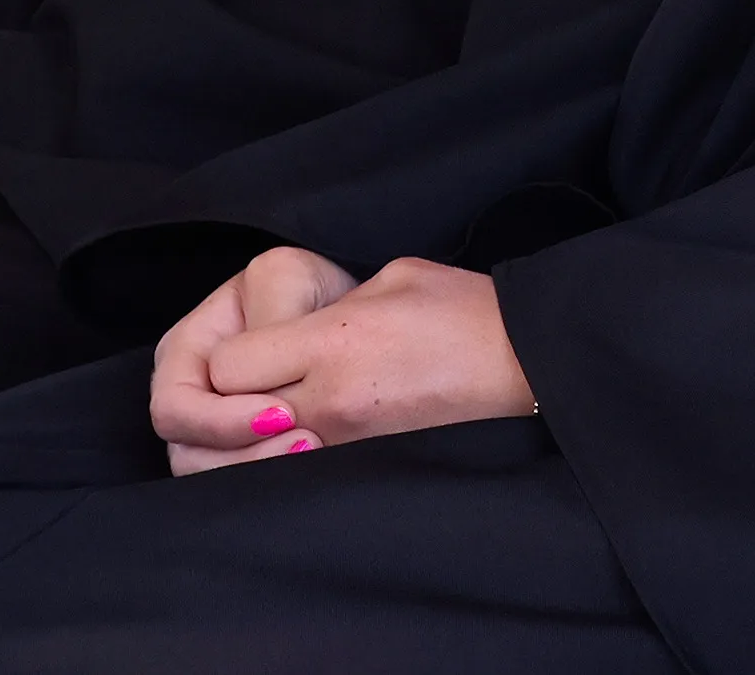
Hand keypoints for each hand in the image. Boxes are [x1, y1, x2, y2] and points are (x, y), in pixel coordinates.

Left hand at [150, 247, 532, 472]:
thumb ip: (331, 307)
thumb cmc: (465, 311)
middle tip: (251, 393)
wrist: (528, 363)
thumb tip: (298, 328)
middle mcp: (331, 398)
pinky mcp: (369, 467)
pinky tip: (304, 445)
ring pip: (257, 460)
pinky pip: (301, 475)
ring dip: (253, 444)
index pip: (227, 365)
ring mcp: (350, 442)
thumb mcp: (392, 279)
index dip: (227, 359)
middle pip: (229, 418)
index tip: (252, 351)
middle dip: (227, 408)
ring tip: (275, 423)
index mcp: (333, 340)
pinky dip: (289, 464)